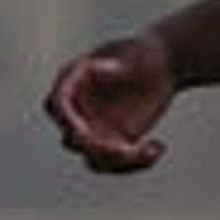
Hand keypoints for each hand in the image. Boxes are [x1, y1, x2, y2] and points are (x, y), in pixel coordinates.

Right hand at [44, 32, 175, 174]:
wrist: (161, 66)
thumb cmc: (143, 55)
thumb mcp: (131, 55)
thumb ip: (112, 62)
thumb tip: (91, 69)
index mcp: (73, 82)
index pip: (58, 105)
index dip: (67, 121)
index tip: (85, 134)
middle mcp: (77, 110)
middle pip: (74, 141)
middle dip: (100, 149)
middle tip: (131, 149)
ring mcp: (93, 129)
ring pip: (95, 161)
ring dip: (123, 163)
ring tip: (153, 150)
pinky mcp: (112, 143)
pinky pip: (116, 165)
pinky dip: (137, 163)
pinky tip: (158, 147)